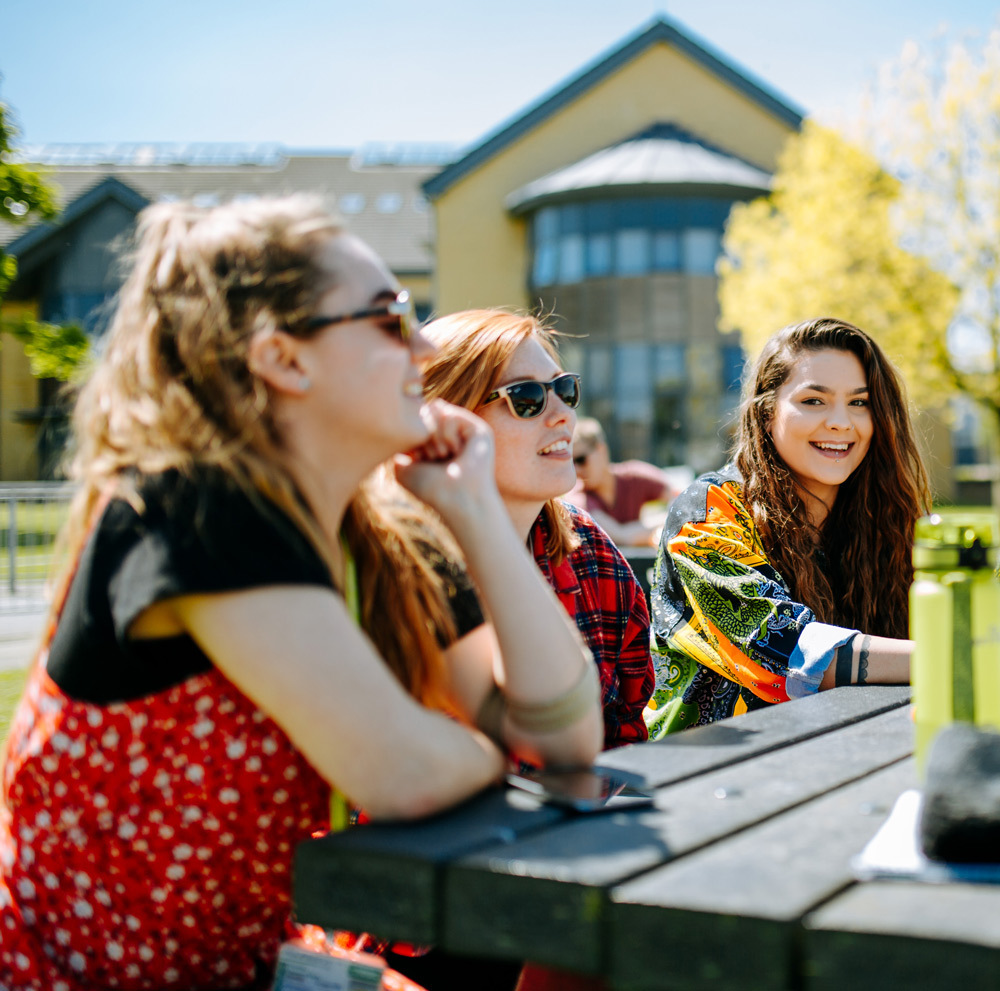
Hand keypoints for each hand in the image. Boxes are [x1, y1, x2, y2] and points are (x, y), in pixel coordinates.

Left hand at [394, 400, 503, 531]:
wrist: (456, 499)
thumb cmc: (431, 489)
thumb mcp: (403, 469)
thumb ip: (397, 448)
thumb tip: (397, 430)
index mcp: (436, 442)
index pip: (414, 419)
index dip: (410, 435)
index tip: (417, 458)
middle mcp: (452, 435)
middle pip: (424, 411)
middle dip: (422, 435)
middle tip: (432, 458)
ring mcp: (465, 431)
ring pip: (437, 409)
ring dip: (433, 435)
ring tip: (443, 455)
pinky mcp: (479, 429)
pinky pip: (450, 414)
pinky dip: (446, 433)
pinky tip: (455, 450)